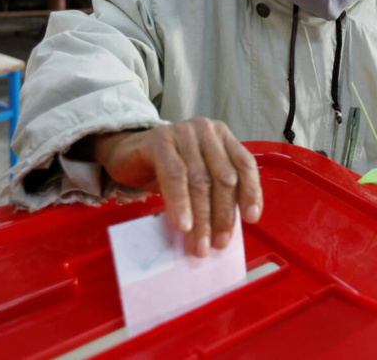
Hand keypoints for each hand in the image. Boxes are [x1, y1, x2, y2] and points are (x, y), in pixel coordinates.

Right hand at [92, 118, 262, 256]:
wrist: (125, 153)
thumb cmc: (166, 169)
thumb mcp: (195, 178)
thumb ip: (213, 195)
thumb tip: (224, 233)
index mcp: (222, 138)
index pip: (245, 165)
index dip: (251, 192)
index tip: (251, 219)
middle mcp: (206, 131)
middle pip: (223, 177)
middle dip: (223, 214)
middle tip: (219, 244)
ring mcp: (183, 133)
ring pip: (199, 180)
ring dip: (202, 218)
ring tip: (200, 245)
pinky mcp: (159, 141)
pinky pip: (174, 175)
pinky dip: (180, 203)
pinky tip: (182, 225)